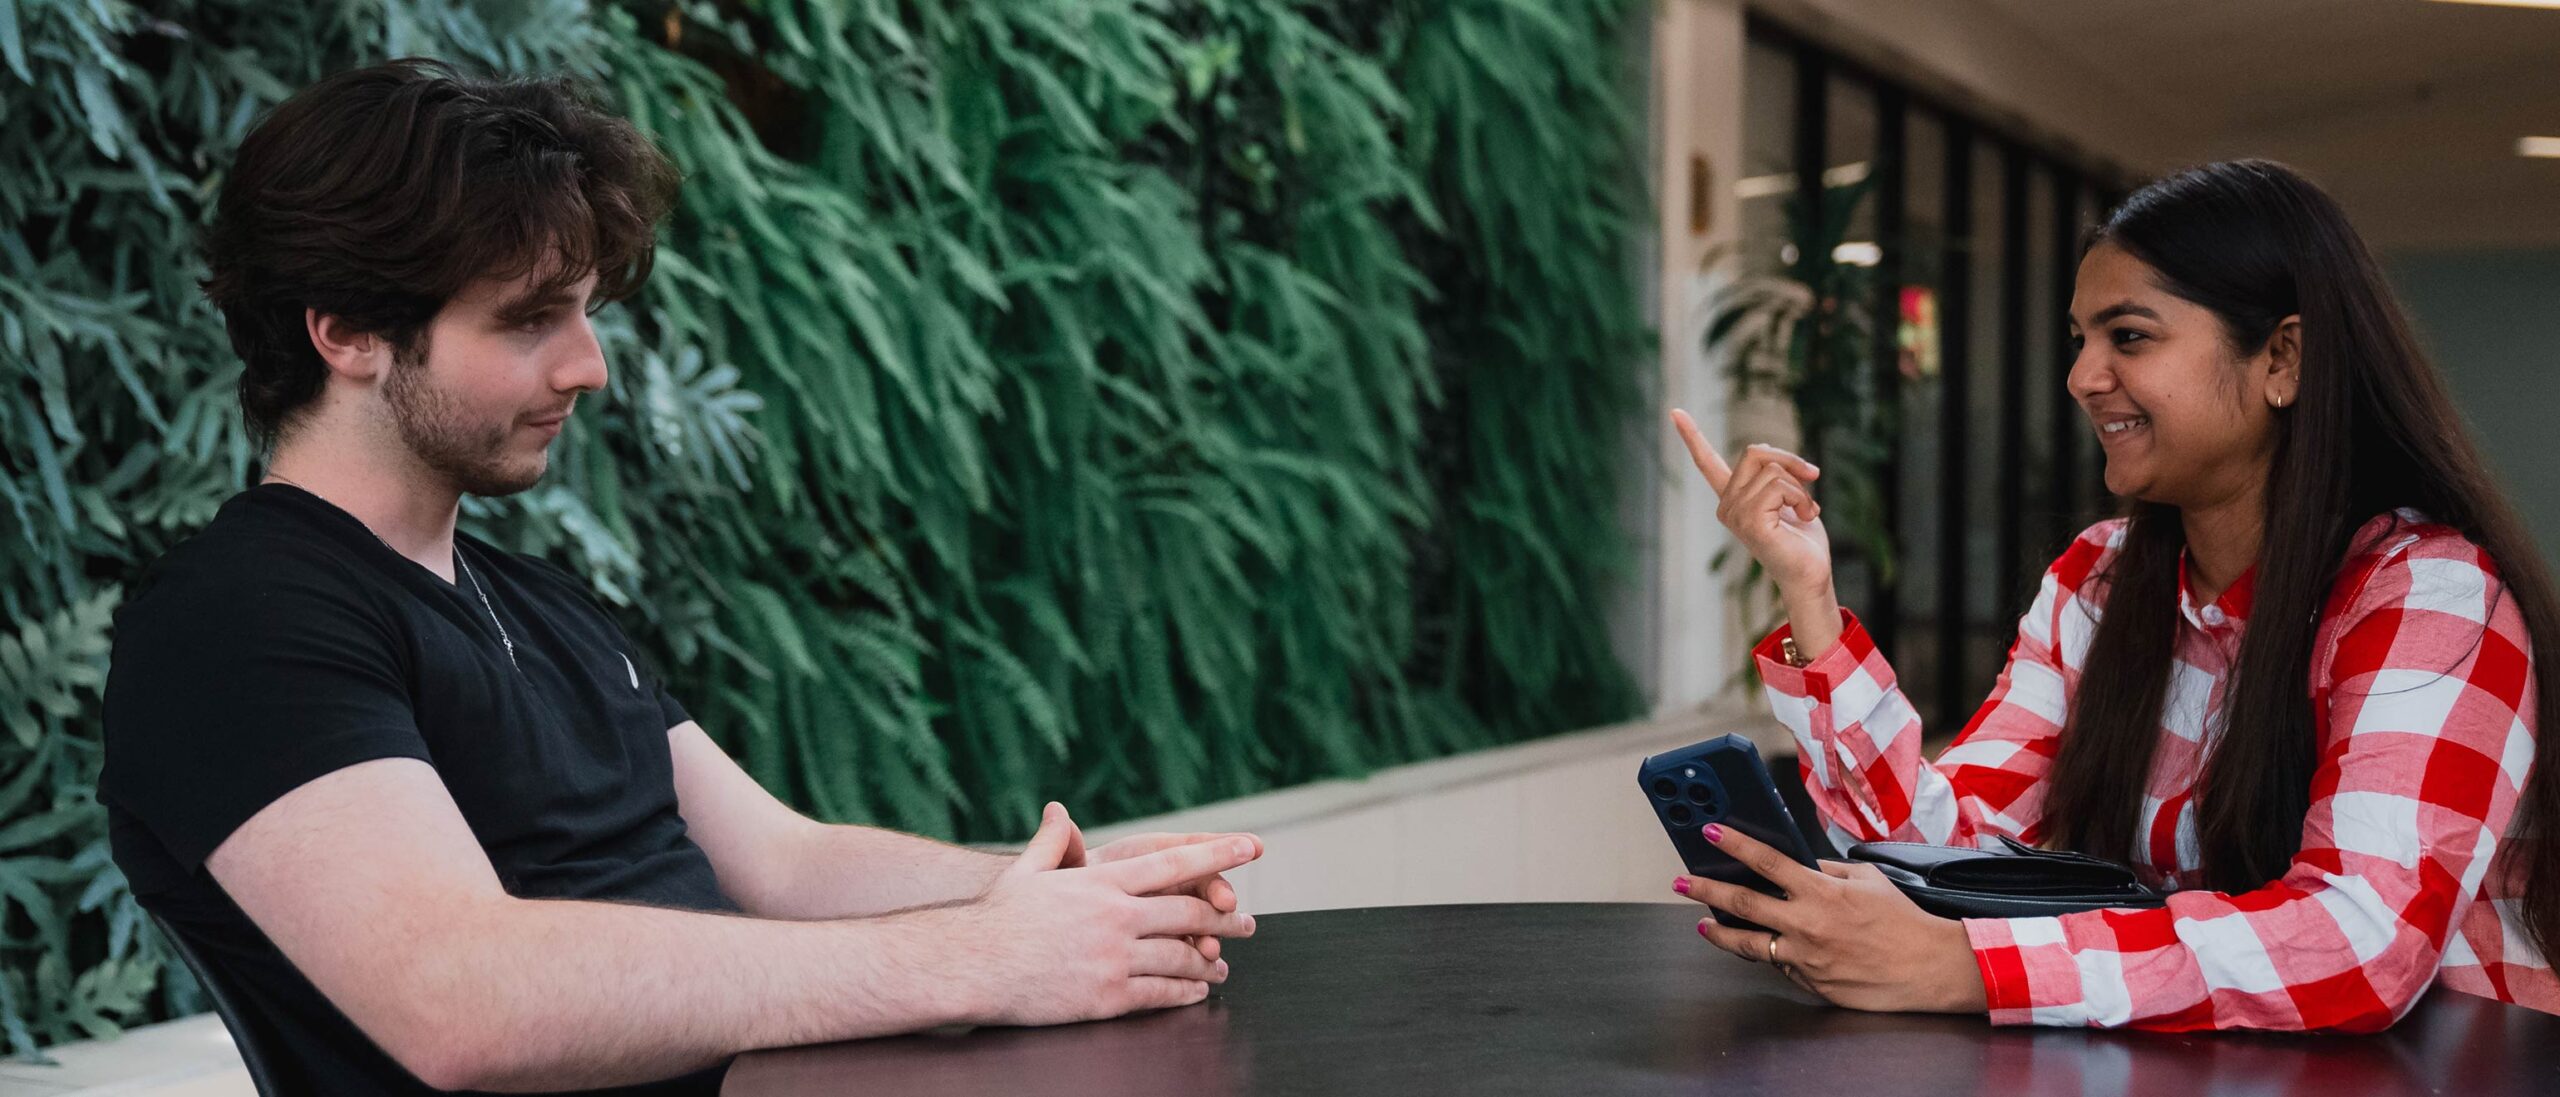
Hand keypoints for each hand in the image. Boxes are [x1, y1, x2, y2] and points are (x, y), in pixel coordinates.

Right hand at [951, 803, 1260, 1027]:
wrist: (970, 965)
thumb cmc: (996, 918)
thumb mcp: (1025, 871)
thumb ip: (1051, 842)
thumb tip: (1058, 812)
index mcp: (1102, 882)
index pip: (1175, 864)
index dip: (1219, 855)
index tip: (1251, 847)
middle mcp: (1115, 916)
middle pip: (1188, 913)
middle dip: (1225, 918)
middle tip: (1247, 923)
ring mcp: (1112, 957)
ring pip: (1179, 957)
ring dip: (1207, 962)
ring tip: (1222, 966)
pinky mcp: (1106, 995)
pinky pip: (1159, 994)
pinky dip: (1184, 992)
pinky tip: (1196, 991)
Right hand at [1669, 409, 1832, 598]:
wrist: (1811, 574)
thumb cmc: (1803, 540)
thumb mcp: (1790, 495)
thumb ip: (1778, 474)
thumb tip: (1784, 462)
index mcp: (1733, 498)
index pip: (1708, 463)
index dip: (1692, 436)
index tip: (1675, 412)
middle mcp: (1727, 505)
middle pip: (1755, 452)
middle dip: (1790, 461)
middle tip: (1813, 477)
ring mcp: (1735, 514)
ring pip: (1772, 470)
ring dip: (1800, 488)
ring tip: (1806, 511)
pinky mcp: (1749, 522)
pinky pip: (1779, 487)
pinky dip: (1801, 498)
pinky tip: (1805, 517)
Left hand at [1672, 823, 1987, 1014]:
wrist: (1927, 968)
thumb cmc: (1902, 921)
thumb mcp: (1866, 880)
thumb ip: (1827, 871)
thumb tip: (1798, 865)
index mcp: (1821, 891)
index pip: (1766, 862)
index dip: (1735, 845)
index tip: (1710, 833)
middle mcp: (1806, 924)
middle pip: (1742, 903)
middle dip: (1706, 889)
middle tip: (1683, 882)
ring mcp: (1804, 957)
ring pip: (1748, 943)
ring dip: (1719, 932)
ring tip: (1703, 924)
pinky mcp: (1809, 983)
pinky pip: (1779, 965)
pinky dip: (1767, 953)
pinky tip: (1757, 945)